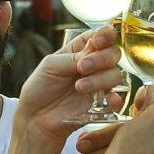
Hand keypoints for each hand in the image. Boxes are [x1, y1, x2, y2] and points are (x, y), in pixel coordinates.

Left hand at [15, 25, 124, 141]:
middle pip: (113, 53)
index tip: (97, 42)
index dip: (105, 35)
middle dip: (101, 58)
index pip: (101, 36)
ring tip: (79, 88)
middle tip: (82, 68)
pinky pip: (117, 98)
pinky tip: (104, 100)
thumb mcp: (51, 65)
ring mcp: (98, 84)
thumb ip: (74, 57)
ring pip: (115, 74)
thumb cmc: (40, 88)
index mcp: (80, 50)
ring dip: (100, 79)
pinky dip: (113, 98)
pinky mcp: (101, 104)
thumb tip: (94, 51)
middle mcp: (93, 65)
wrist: (36, 118)